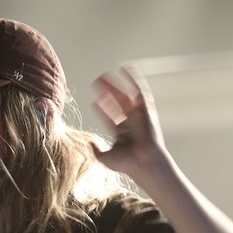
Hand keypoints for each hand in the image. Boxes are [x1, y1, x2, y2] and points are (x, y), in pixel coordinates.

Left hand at [91, 64, 169, 182]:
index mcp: (122, 133)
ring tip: (103, 76)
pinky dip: (134, 79)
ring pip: (124, 96)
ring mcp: (137, 115)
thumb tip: (87, 142)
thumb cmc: (126, 164)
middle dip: (107, 93)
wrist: (143, 162)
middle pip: (116, 103)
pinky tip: (126, 68)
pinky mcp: (145, 110)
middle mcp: (130, 122)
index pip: (110, 117)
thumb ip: (95, 149)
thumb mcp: (104, 157)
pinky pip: (140, 91)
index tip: (95, 101)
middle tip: (96, 83)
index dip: (102, 109)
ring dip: (115, 85)